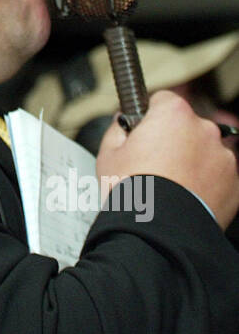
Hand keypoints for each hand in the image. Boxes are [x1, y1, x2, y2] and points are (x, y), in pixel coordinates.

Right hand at [97, 90, 238, 229]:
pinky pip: (218, 178)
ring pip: (205, 153)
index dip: (150, 118)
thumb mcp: (108, 154)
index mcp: (174, 114)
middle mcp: (204, 130)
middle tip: (154, 166)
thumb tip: (122, 124)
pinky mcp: (235, 184)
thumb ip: (118, 129)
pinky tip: (185, 198)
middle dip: (174, 142)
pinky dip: (206, 185)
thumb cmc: (133, 191)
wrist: (157, 232)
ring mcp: (223, 157)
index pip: (163, 101)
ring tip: (170, 187)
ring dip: (192, 163)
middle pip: (187, 127)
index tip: (143, 134)